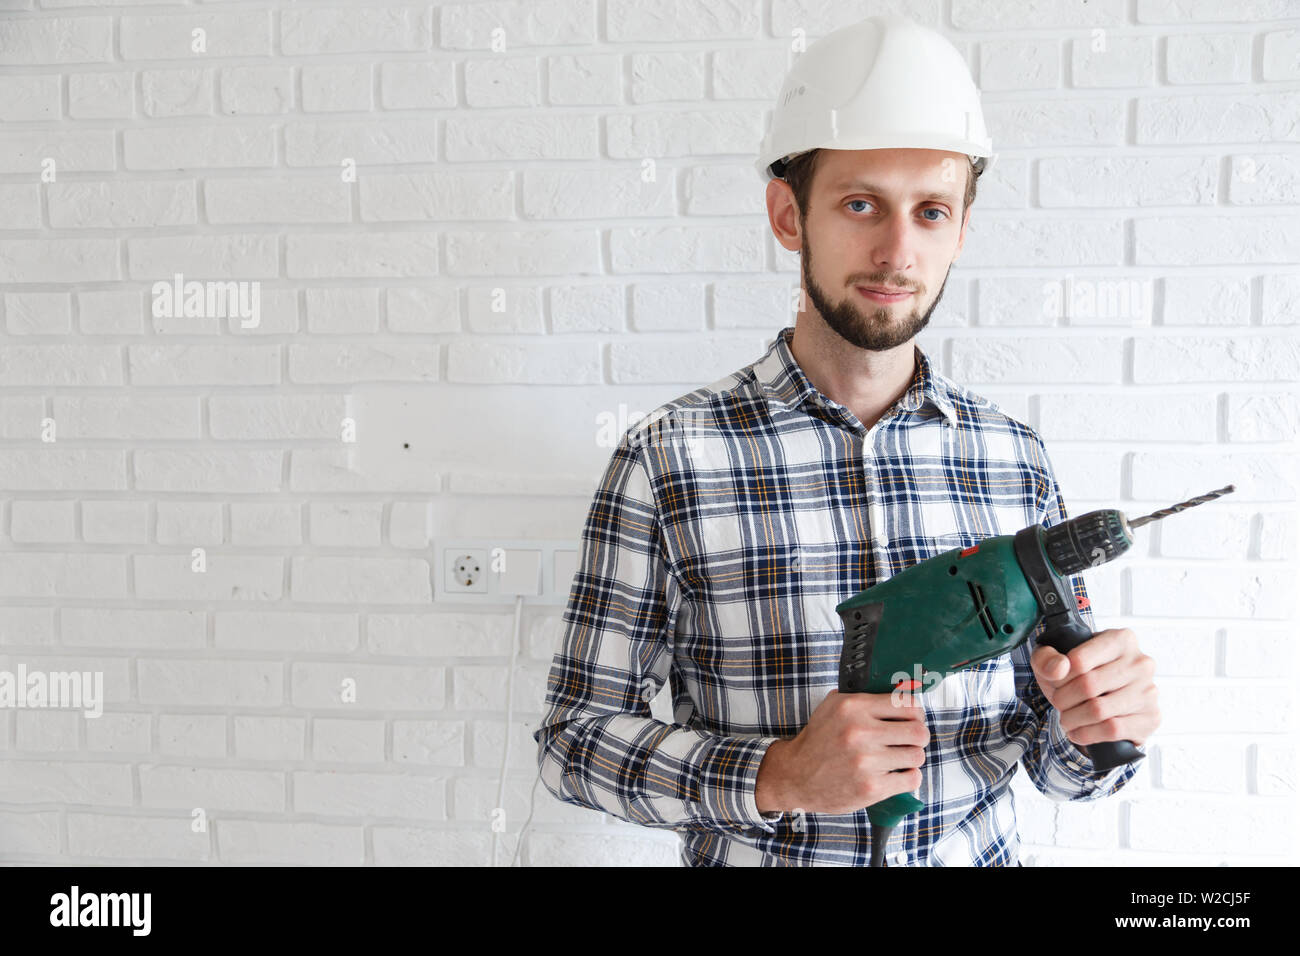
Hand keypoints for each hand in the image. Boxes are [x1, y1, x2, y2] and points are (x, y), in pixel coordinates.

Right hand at [754, 689, 929, 814]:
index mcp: (852, 707)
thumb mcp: (832, 707)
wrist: (795, 775)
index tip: (912, 718)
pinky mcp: (871, 787)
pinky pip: (911, 779)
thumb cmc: (818, 741)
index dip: (915, 712)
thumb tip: (900, 689)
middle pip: (918, 731)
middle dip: (917, 736)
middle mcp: (860, 732)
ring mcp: (866, 761)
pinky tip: (895, 774)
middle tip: (908, 740)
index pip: (906, 704)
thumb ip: (863, 697)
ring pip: (917, 756)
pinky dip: (907, 777)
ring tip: (898, 758)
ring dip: (911, 758)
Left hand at [1030, 627, 1159, 748]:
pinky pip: (1113, 730)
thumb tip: (1059, 668)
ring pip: (1099, 710)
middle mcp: (1141, 663)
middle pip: (1088, 686)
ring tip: (1066, 719)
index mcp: (1121, 639)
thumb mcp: (1054, 659)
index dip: (1059, 678)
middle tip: (1058, 703)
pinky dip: (1087, 734)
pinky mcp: (1151, 717)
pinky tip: (1077, 732)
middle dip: (1063, 699)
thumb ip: (1046, 658)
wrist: (1100, 702)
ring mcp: (1149, 691)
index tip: (1055, 684)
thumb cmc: (1076, 675)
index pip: (1079, 661)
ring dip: (1073, 719)